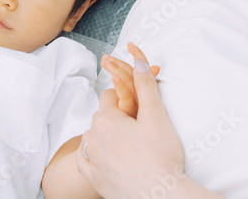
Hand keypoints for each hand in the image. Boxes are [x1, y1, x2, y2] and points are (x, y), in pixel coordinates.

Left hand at [78, 52, 186, 198]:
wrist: (162, 195)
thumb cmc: (162, 155)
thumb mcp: (156, 115)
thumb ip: (145, 85)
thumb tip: (137, 60)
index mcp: (106, 119)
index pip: (109, 96)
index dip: (124, 96)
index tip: (136, 104)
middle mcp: (93, 138)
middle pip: (101, 117)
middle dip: (115, 116)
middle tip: (137, 124)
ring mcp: (92, 160)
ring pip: (91, 138)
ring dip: (104, 135)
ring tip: (126, 141)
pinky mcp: (95, 179)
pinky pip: (85, 160)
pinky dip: (92, 155)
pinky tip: (103, 155)